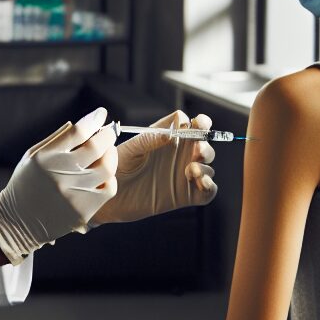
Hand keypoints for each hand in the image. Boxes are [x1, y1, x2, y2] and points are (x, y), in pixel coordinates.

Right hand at [0, 107, 118, 264]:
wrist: (17, 222)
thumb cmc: (25, 184)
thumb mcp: (32, 156)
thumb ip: (56, 139)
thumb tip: (84, 123)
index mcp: (45, 158)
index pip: (78, 132)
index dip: (94, 119)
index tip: (101, 114)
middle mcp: (60, 174)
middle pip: (97, 147)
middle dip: (107, 134)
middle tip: (108, 131)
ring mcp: (73, 194)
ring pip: (107, 167)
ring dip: (111, 155)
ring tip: (107, 152)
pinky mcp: (83, 210)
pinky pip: (109, 188)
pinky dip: (109, 178)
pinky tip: (103, 175)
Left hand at [91, 110, 216, 223]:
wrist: (109, 197)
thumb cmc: (116, 167)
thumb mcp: (130, 149)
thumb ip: (150, 139)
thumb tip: (171, 133)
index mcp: (168, 138)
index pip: (191, 124)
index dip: (198, 122)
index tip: (197, 124)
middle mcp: (179, 154)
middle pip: (204, 143)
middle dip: (205, 144)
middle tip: (197, 149)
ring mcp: (184, 174)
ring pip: (207, 166)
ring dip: (205, 165)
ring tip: (191, 169)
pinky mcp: (186, 195)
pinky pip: (207, 191)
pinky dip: (210, 186)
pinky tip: (201, 182)